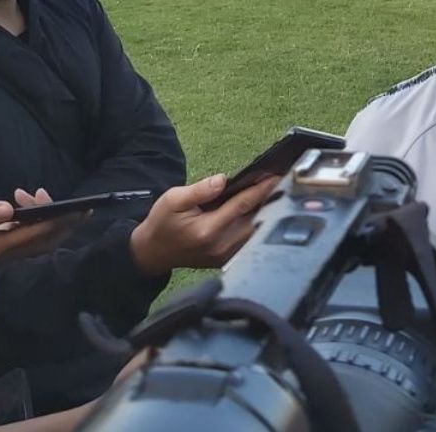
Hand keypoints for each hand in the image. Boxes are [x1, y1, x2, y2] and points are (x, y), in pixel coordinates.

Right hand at [0, 191, 81, 262]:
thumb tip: (8, 209)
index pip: (38, 234)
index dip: (61, 222)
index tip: (79, 209)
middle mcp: (6, 252)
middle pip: (46, 239)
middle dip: (63, 220)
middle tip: (73, 201)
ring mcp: (4, 250)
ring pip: (38, 237)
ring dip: (46, 215)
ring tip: (32, 193)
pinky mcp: (0, 245)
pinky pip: (27, 234)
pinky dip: (33, 218)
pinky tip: (20, 201)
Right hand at [129, 174, 279, 276]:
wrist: (153, 252)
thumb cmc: (163, 223)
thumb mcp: (173, 200)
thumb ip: (199, 190)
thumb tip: (223, 180)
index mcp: (208, 230)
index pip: (243, 205)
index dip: (261, 189)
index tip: (276, 176)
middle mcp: (221, 246)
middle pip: (257, 219)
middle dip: (270, 200)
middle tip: (282, 181)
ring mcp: (226, 256)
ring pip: (256, 231)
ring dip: (266, 212)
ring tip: (275, 192)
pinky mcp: (227, 260)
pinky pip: (249, 240)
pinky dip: (257, 224)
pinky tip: (261, 209)